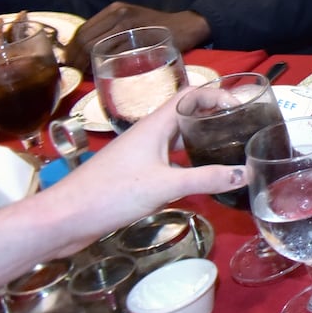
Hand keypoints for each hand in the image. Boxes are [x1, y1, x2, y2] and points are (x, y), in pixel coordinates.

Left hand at [54, 98, 241, 253]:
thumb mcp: (164, 185)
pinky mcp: (135, 174)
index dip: (216, 94)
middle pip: (185, 114)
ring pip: (177, 138)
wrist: (66, 218)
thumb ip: (206, 178)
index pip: (190, 95)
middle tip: (241, 128)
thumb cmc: (111, 193)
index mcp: (155, 125)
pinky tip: (200, 177)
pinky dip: (187, 161)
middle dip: (213, 116)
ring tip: (228, 149)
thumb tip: (246, 172)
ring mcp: (140, 154)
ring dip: (200, 139)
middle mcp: (148, 134)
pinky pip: (169, 159)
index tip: (241, 106)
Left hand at [69, 4, 210, 67]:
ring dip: (84, 60)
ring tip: (83, 72)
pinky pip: (111, 49)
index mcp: (114, 9)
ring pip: (94, 43)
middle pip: (85, 36)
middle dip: (74, 56)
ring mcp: (127, 22)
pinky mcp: (136, 35)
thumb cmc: (158, 28)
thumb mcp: (132, 24)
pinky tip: (100, 68)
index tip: (69, 62)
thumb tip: (87, 53)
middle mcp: (117, 12)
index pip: (83, 29)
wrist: (186, 26)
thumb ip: (113, 32)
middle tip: (73, 71)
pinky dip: (101, 60)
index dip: (72, 47)